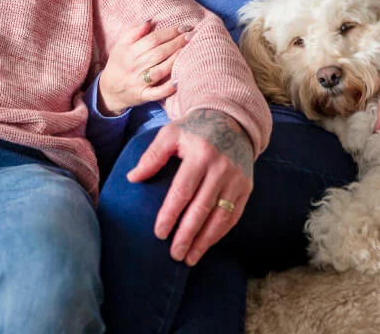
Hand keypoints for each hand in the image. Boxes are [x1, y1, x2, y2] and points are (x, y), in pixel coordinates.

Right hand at [98, 21, 191, 115]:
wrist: (109, 90)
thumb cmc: (118, 64)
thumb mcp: (121, 45)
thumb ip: (133, 32)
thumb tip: (149, 21)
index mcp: (129, 52)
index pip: (152, 39)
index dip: (169, 32)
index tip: (182, 27)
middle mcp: (134, 67)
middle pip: (158, 53)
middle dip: (176, 43)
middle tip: (191, 35)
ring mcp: (139, 82)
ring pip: (160, 70)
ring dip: (175, 60)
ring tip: (189, 50)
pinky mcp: (143, 96)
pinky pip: (157, 93)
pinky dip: (168, 88)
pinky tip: (179, 80)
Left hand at [127, 108, 252, 265]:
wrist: (231, 121)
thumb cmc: (194, 129)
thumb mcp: (171, 134)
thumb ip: (152, 155)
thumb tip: (132, 178)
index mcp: (200, 153)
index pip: (183, 190)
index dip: (170, 214)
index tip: (159, 233)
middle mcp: (221, 167)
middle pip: (202, 208)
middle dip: (187, 234)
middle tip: (174, 255)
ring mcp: (237, 179)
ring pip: (220, 217)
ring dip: (205, 241)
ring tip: (189, 258)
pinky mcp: (247, 187)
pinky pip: (234, 215)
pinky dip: (220, 233)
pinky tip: (207, 244)